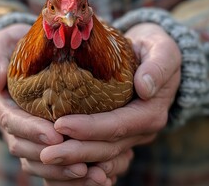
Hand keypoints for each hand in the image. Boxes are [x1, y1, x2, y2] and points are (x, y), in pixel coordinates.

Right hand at [0, 24, 87, 180]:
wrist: (19, 56)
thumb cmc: (11, 47)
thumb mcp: (0, 45)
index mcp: (0, 104)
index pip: (12, 122)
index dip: (32, 131)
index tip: (56, 137)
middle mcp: (11, 124)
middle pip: (25, 150)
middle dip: (52, 160)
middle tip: (82, 166)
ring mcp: (25, 134)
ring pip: (39, 163)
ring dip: (65, 173)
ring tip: (96, 176)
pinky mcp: (41, 140)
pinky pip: (54, 163)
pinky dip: (71, 174)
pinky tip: (99, 176)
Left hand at [39, 23, 180, 175]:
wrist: (154, 57)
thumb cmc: (155, 49)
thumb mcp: (162, 49)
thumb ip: (158, 66)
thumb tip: (145, 88)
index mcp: (151, 113)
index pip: (117, 126)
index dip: (89, 128)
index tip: (61, 124)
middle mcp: (142, 130)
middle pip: (107, 147)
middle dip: (76, 152)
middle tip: (45, 154)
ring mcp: (131, 136)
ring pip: (101, 154)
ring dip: (74, 158)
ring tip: (46, 157)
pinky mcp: (120, 135)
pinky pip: (100, 152)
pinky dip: (80, 159)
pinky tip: (60, 160)